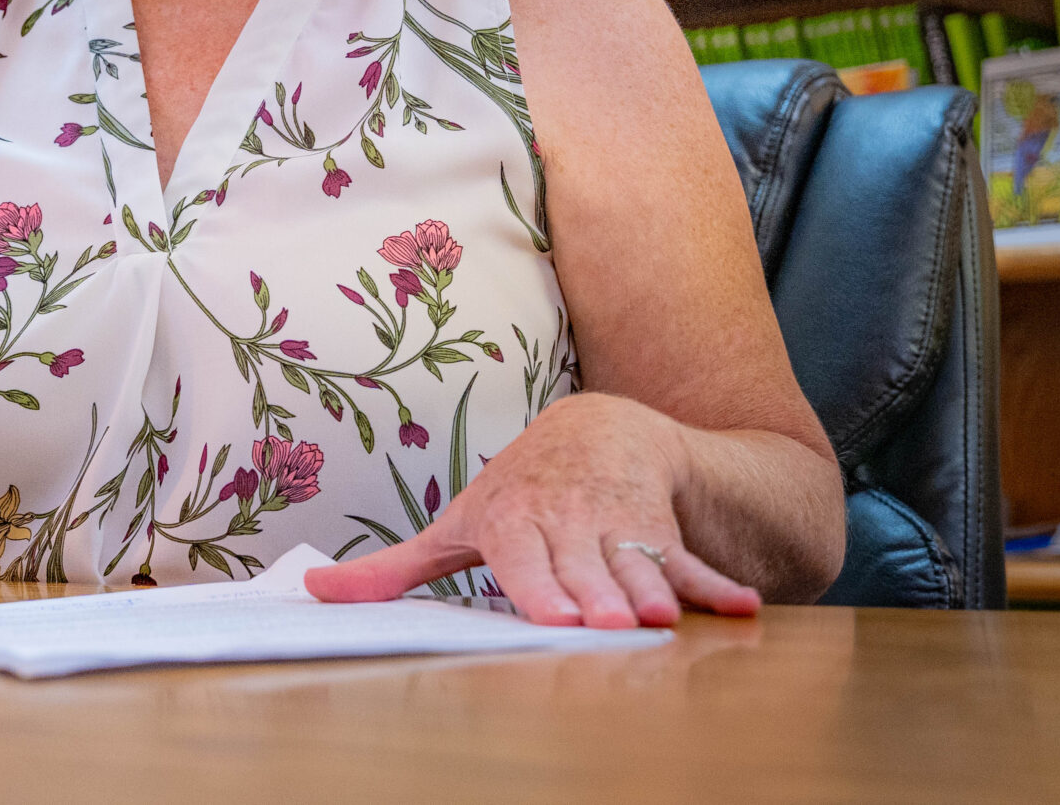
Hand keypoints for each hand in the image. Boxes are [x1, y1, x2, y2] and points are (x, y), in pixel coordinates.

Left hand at [303, 392, 760, 625]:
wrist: (600, 431)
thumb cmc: (518, 495)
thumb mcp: (456, 524)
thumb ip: (392, 568)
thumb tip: (314, 591)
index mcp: (512, 523)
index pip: (526, 560)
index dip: (543, 587)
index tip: (559, 616)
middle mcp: (566, 522)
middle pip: (583, 567)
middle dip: (598, 596)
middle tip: (615, 628)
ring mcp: (618, 524)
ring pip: (635, 565)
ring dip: (654, 592)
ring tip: (667, 620)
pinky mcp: (664, 531)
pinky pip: (692, 562)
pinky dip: (719, 585)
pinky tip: (746, 608)